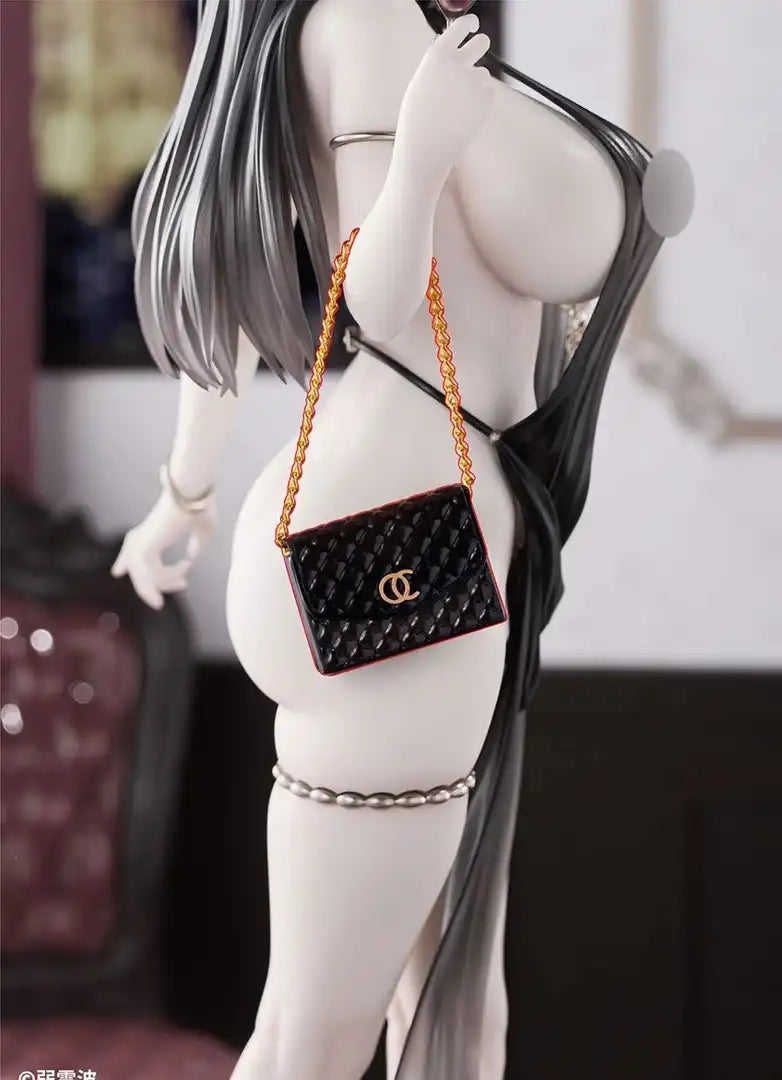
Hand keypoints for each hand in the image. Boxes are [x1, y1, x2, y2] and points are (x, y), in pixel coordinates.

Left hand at [110, 491, 216, 609]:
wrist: (194, 493)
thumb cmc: (201, 506)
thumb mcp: (203, 529)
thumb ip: (197, 544)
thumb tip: (192, 557)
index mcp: (150, 529)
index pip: (130, 551)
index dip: (122, 563)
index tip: (117, 573)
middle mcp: (142, 536)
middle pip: (136, 569)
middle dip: (151, 586)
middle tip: (175, 590)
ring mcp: (142, 542)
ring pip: (142, 576)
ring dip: (166, 583)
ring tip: (184, 583)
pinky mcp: (145, 547)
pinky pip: (153, 574)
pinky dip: (171, 576)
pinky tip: (185, 567)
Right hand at [395, 13, 494, 184]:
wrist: (426, 146)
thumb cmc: (419, 117)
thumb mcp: (423, 81)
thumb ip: (443, 64)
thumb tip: (460, 55)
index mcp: (439, 55)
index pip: (461, 25)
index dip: (469, 23)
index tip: (472, 25)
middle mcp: (459, 63)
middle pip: (482, 41)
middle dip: (480, 45)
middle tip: (475, 54)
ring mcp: (475, 82)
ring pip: (482, 74)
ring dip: (474, 84)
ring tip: (456, 105)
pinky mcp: (486, 100)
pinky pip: (487, 93)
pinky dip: (479, 102)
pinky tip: (463, 115)